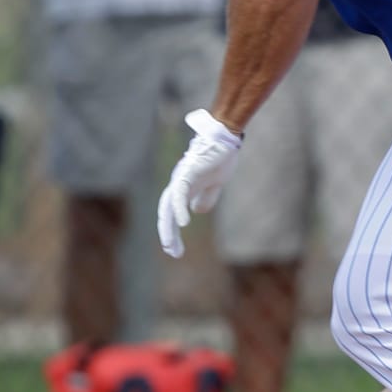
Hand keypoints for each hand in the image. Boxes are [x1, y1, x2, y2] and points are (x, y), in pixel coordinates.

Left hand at [157, 109, 242, 258]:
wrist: (226, 139)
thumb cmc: (221, 158)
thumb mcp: (215, 184)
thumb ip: (206, 197)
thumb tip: (197, 211)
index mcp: (184, 188)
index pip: (172, 213)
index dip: (172, 231)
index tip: (175, 249)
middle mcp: (178, 185)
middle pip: (166, 213)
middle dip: (168, 234)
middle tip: (172, 252)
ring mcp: (181, 179)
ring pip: (168, 207)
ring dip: (169, 227)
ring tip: (171, 245)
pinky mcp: (187, 174)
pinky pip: (180, 195)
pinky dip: (179, 209)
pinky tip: (184, 223)